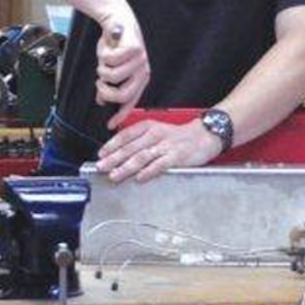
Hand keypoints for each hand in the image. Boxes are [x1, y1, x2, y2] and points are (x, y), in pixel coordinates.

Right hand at [91, 6, 150, 127]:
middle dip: (105, 91)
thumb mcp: (110, 69)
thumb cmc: (114, 45)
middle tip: (99, 83)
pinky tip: (107, 49)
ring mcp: (140, 60)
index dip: (120, 115)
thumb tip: (101, 101)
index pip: (131, 103)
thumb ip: (109, 85)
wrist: (116, 19)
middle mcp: (142, 72)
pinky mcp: (134, 48)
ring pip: (113, 77)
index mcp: (139, 79)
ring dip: (102, 70)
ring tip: (104, 62)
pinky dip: (104, 56)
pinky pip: (112, 61)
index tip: (110, 125)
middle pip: (122, 94)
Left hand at [96, 117, 224, 183]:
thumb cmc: (177, 136)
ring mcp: (166, 146)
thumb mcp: (156, 130)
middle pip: (130, 148)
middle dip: (113, 158)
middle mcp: (155, 135)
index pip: (125, 136)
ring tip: (114, 175)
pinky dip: (148, 172)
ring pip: (142, 157)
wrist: (204, 135)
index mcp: (148, 127)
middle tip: (101, 167)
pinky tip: (139, 178)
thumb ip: (138, 139)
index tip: (101, 154)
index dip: (111, 145)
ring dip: (126, 167)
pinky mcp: (177, 157)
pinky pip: (160, 165)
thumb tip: (117, 152)